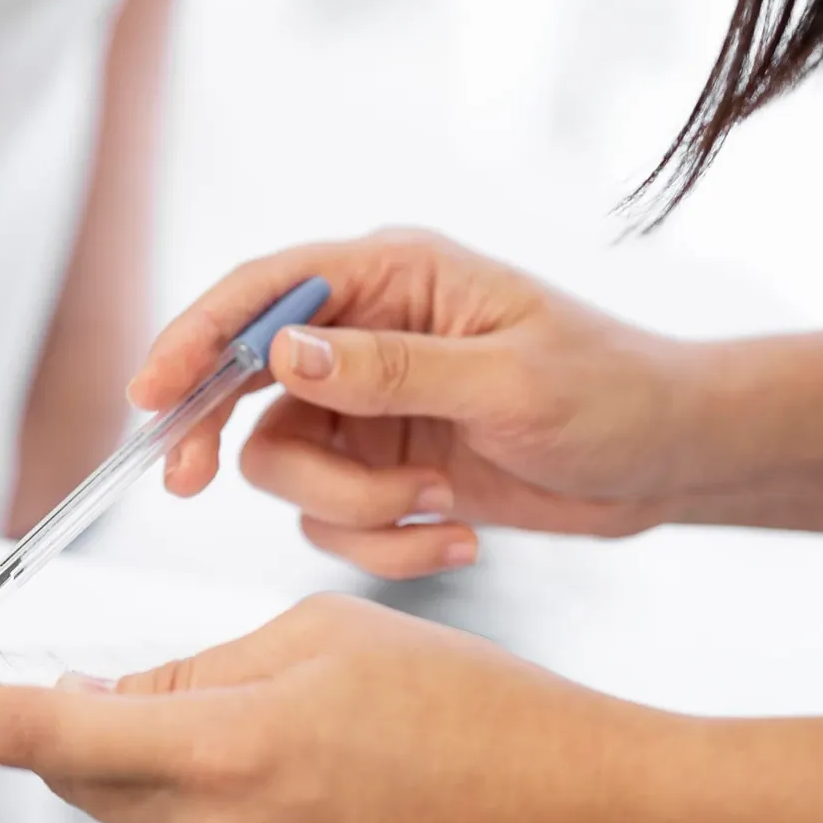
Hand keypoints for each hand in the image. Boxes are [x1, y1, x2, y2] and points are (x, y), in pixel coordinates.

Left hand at [0, 595, 667, 822]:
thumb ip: (190, 668)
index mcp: (228, 748)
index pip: (40, 738)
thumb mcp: (319, 636)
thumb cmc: (467, 706)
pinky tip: (326, 808)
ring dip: (186, 778)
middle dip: (88, 728)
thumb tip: (99, 700)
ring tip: (308, 748)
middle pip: (89, 782)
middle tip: (125, 682)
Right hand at [132, 230, 698, 578]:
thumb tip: (281, 353)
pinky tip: (459, 535)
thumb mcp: (508, 381)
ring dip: (350, 509)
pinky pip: (332, 521)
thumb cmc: (613, 395)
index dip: (194, 338)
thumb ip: (388, 368)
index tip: (149, 394)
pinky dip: (384, 544)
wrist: (673, 464)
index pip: (262, 292)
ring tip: (436, 509)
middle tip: (186, 485)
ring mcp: (369, 406)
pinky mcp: (382, 469)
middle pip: (244, 382)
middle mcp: (365, 334)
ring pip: (284, 466)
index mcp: (392, 278)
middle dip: (219, 438)